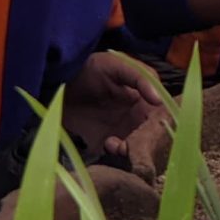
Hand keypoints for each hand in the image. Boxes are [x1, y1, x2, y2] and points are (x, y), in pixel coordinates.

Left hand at [63, 50, 168, 171]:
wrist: (56, 82)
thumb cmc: (90, 68)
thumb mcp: (117, 65)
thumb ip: (139, 78)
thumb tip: (158, 100)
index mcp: (144, 100)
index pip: (162, 116)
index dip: (163, 125)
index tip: (157, 131)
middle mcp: (135, 117)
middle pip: (151, 137)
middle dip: (147, 144)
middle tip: (136, 141)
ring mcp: (119, 130)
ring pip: (135, 148)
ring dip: (132, 150)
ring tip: (119, 143)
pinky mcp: (102, 141)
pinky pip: (115, 154)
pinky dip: (116, 153)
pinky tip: (108, 143)